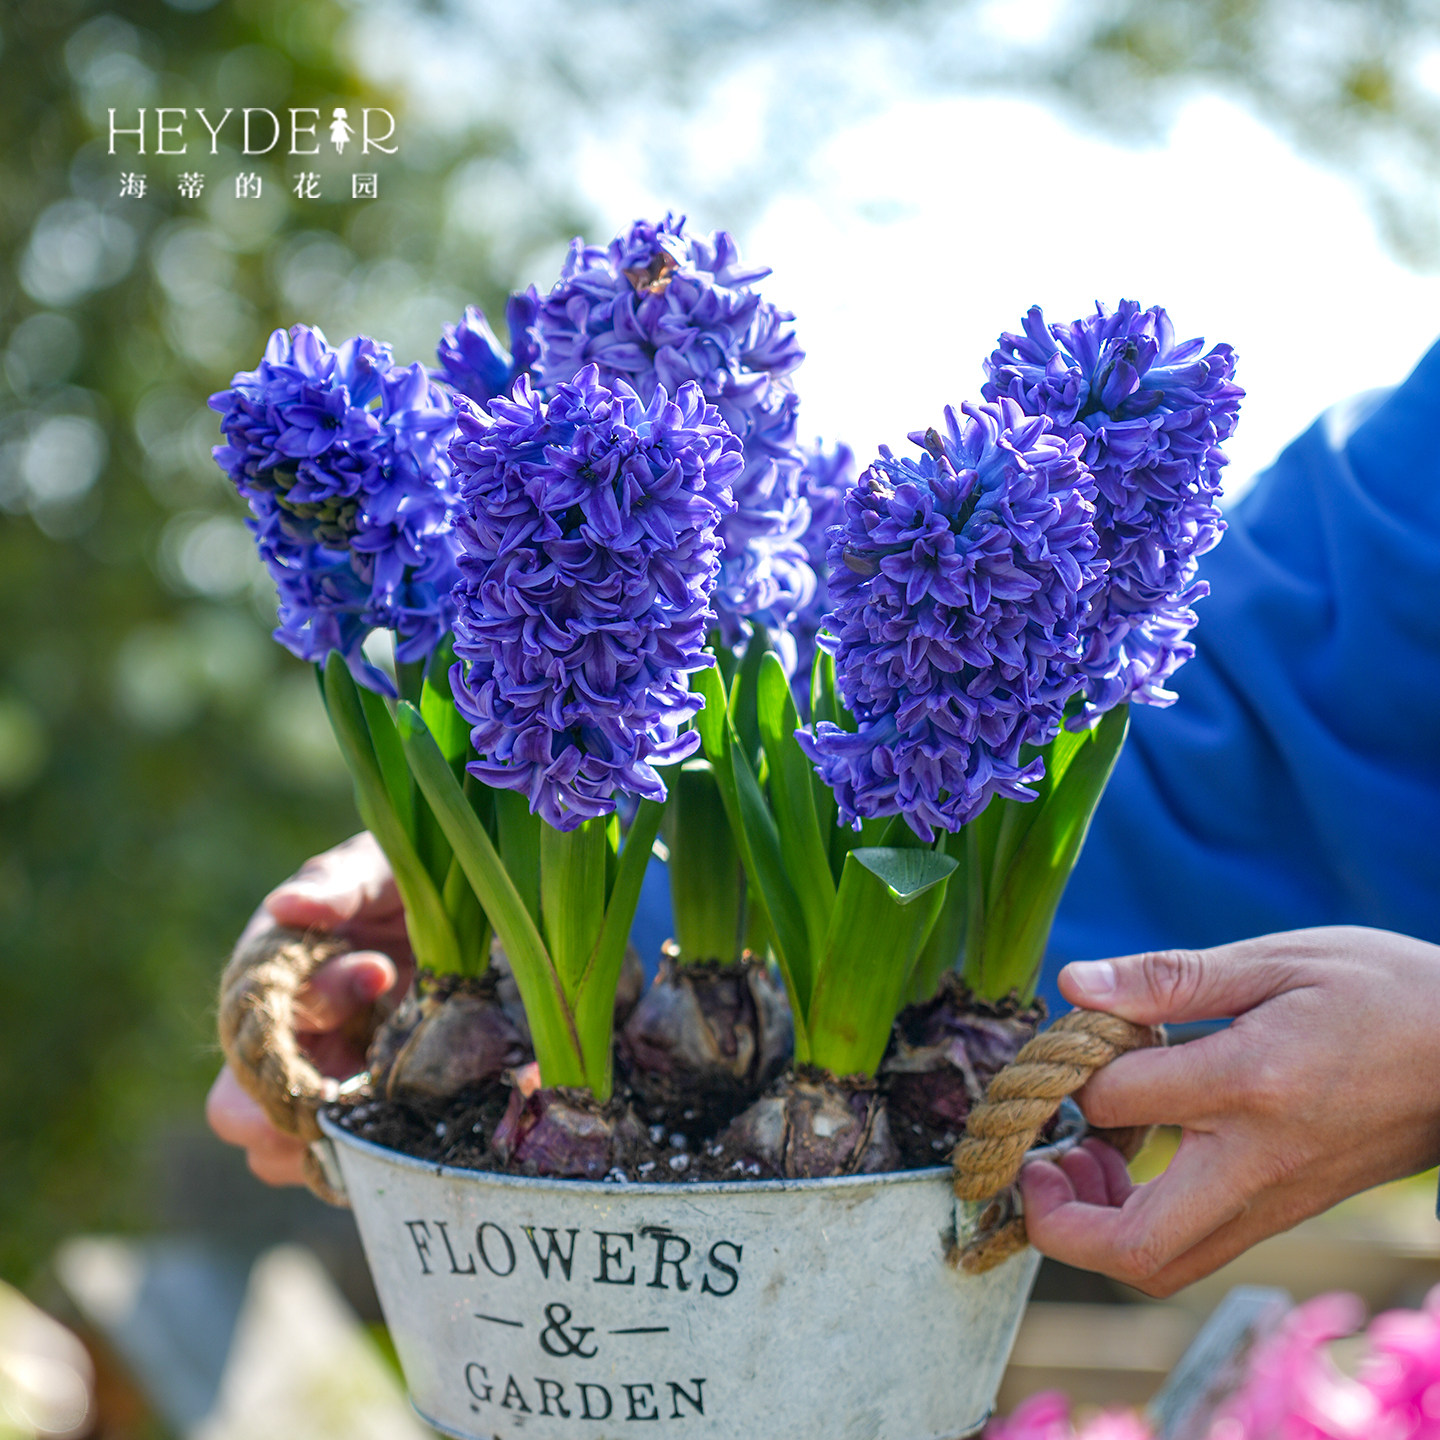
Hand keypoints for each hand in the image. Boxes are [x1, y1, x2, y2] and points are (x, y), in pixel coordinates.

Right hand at [206, 833, 409, 1185]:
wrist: (484, 913)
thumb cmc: (414, 879)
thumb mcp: (381, 865)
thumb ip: (338, 881)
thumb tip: (286, 907)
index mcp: (273, 977)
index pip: (246, 1022)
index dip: (305, 1010)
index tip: (377, 971)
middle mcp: (288, 1040)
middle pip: (237, 1111)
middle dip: (284, 1107)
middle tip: (357, 1080)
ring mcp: (327, 1086)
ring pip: (282, 1153)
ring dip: (330, 1138)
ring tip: (403, 1095)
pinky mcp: (372, 1118)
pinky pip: (346, 1169)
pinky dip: (370, 1163)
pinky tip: (419, 1128)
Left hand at [1020, 926, 1439, 1296]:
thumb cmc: (1384, 991)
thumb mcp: (1277, 960)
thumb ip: (1170, 977)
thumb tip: (1075, 983)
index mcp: (1250, 1082)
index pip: (1112, 1099)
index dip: (1068, 1068)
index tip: (1073, 1036)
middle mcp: (1257, 1161)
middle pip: (1133, 1245)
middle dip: (1057, 1220)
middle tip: (1036, 1162)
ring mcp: (1275, 1200)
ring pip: (1164, 1263)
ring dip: (1096, 1227)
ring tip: (1080, 1152)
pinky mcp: (1286, 1211)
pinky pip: (1197, 1244)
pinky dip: (1142, 1219)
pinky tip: (1135, 1153)